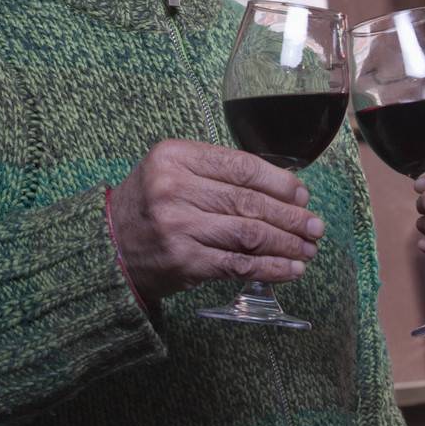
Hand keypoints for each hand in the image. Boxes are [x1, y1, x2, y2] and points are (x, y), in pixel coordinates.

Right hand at [109, 139, 325, 303]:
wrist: (110, 247)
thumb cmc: (149, 206)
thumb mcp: (171, 171)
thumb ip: (217, 172)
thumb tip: (282, 185)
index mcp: (174, 157)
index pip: (241, 167)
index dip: (279, 182)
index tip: (302, 193)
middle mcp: (174, 189)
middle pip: (249, 201)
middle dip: (290, 215)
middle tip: (315, 225)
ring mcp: (179, 226)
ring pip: (249, 233)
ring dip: (286, 242)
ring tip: (308, 248)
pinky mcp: (185, 261)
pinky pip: (239, 264)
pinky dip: (270, 268)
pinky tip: (290, 268)